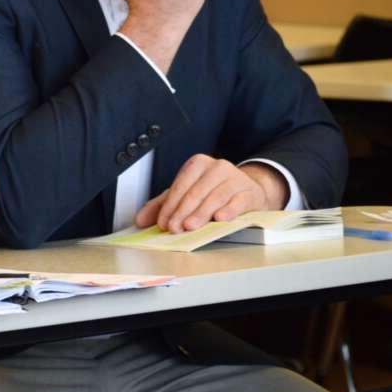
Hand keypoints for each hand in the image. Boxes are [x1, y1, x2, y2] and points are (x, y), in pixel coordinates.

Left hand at [136, 155, 288, 230]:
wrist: (248, 191)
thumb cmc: (213, 191)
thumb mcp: (186, 195)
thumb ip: (162, 206)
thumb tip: (141, 220)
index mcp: (198, 164)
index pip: (180, 186)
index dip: (170, 206)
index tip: (163, 222)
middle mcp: (217, 168)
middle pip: (196, 192)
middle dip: (183, 212)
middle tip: (175, 227)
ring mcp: (235, 179)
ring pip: (215, 197)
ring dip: (201, 213)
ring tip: (191, 226)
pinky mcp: (250, 192)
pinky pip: (238, 201)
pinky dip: (229, 210)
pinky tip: (220, 218)